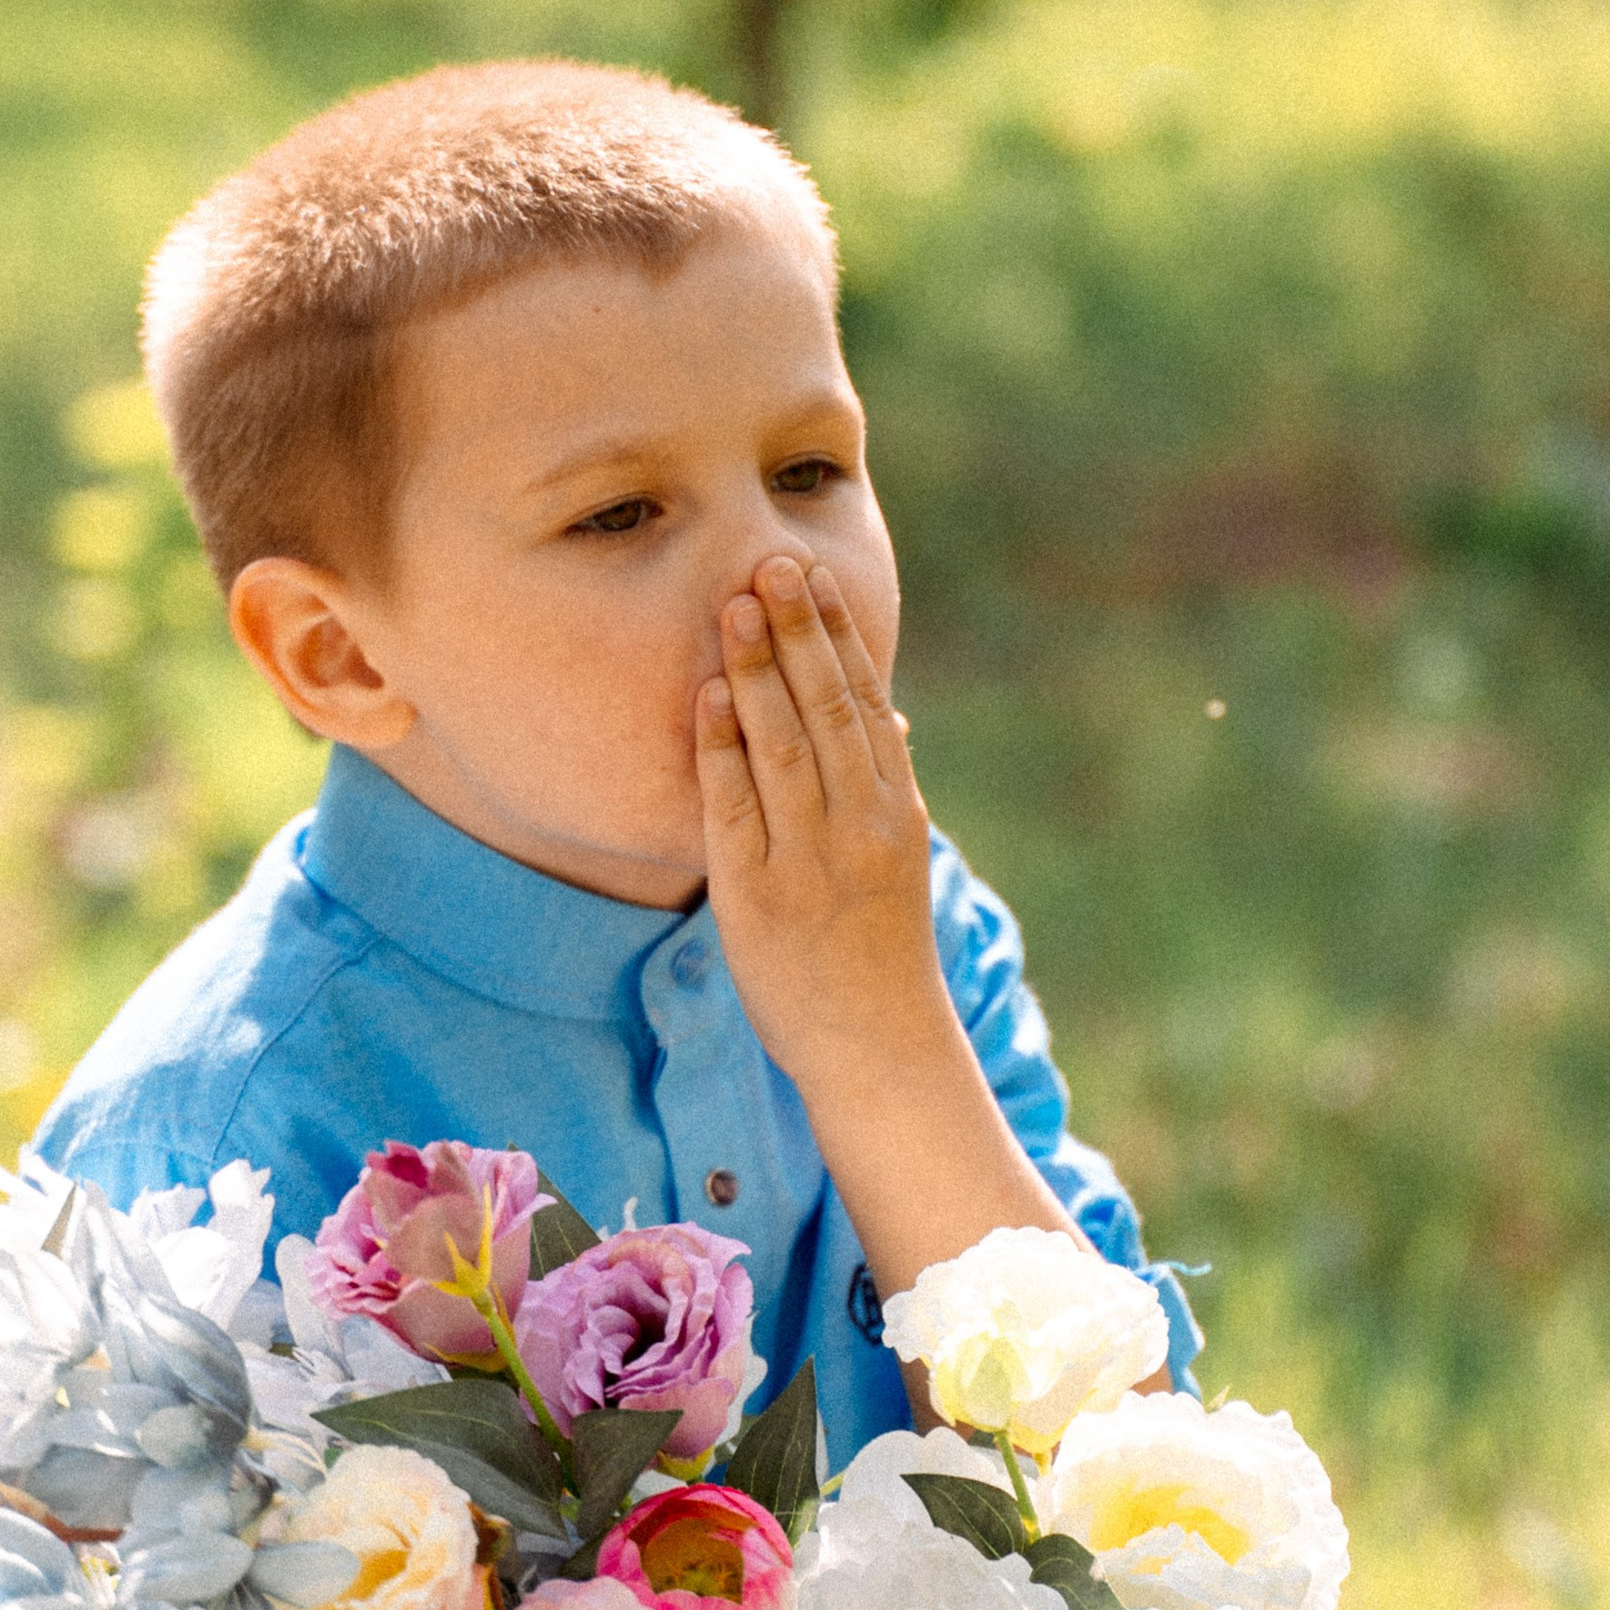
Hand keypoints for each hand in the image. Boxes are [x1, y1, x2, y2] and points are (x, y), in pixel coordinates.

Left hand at [695, 556, 1075, 1303]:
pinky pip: (735, 805)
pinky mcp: (757, 893)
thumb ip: (889, 787)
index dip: (839, 638)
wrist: (877, 1047)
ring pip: (783, 743)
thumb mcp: (900, 859)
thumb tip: (893, 718)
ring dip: (758, 669)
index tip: (817, 577)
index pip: (865, 704)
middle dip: (797, 633)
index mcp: (895, 810)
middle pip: (826, 708)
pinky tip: (710, 695)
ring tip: (733, 605)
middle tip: (771, 563)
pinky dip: (723, 746)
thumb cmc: (881, 951)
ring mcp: (808, 856)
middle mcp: (858, 824)